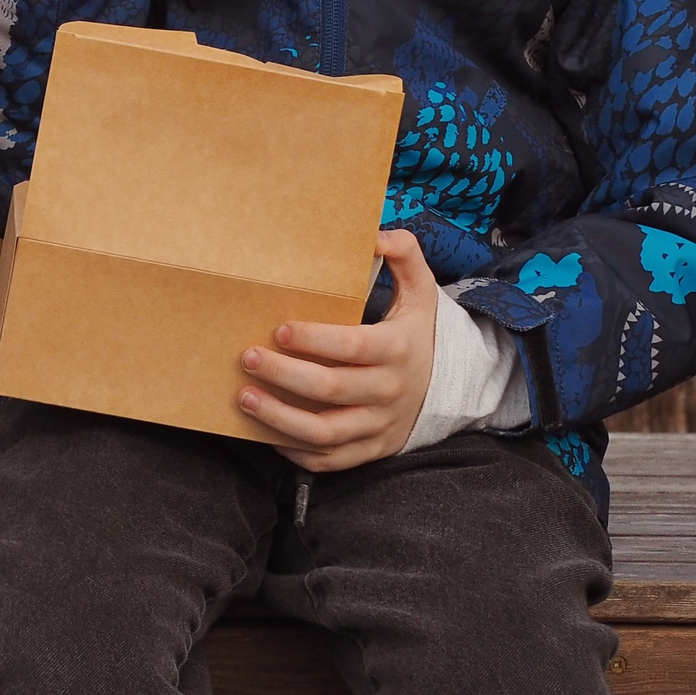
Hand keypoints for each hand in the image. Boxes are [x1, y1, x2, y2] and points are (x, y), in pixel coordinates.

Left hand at [237, 228, 438, 472]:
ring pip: (325, 433)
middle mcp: (388, 391)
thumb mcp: (422, 292)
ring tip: (244, 397)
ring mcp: (379, 425)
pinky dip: (296, 451)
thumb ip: (405, 255)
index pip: (352, 347)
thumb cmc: (417, 333)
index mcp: (396, 350)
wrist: (451, 390)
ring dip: (279, 418)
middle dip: (283, 375)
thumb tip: (376, 234)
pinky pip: (330, 460)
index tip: (279, 329)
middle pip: (330, 390)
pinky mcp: (371, 449)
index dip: (315, 340)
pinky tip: (266, 431)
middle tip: (247, 358)